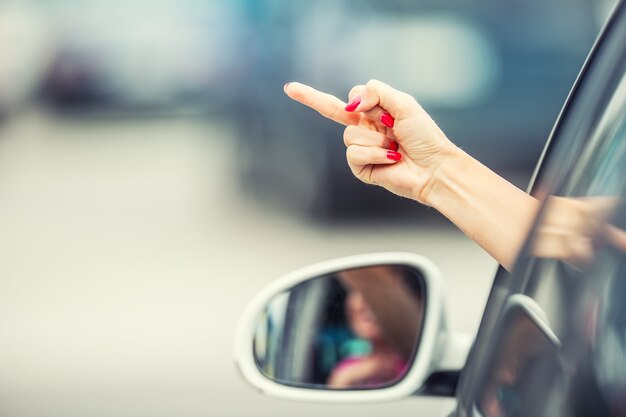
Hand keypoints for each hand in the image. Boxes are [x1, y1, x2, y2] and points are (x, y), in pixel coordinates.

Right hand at [284, 80, 456, 202]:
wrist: (433, 167)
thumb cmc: (424, 136)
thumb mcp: (403, 104)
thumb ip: (376, 93)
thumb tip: (350, 102)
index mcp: (373, 112)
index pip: (346, 98)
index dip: (331, 96)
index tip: (297, 91)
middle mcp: (364, 129)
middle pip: (333, 110)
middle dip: (311, 98)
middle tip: (296, 91)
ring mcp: (360, 149)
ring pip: (349, 135)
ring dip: (375, 138)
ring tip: (394, 144)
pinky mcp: (361, 168)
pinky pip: (354, 154)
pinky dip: (374, 153)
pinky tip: (390, 157)